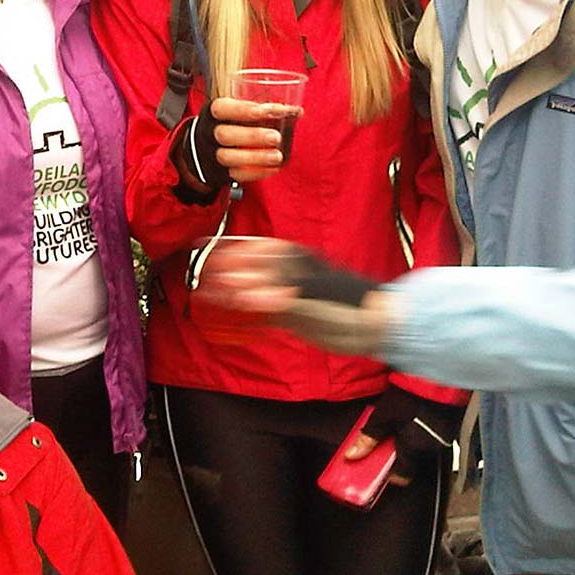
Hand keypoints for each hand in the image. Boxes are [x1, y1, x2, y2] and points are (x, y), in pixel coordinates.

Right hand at [181, 97, 295, 188]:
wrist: (201, 150)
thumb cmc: (227, 125)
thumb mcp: (235, 112)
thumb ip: (261, 111)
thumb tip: (296, 111)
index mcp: (212, 113)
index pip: (222, 108)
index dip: (242, 109)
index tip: (265, 111)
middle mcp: (208, 133)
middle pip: (225, 135)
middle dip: (252, 136)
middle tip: (276, 137)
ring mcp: (211, 154)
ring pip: (229, 157)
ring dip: (255, 157)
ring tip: (277, 156)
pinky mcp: (218, 172)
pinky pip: (235, 175)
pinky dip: (256, 173)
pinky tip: (273, 169)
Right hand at [199, 239, 396, 355]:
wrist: (376, 325)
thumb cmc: (350, 302)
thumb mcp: (311, 293)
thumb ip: (275, 293)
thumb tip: (242, 292)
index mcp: (294, 260)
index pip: (254, 251)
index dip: (230, 251)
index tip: (204, 249)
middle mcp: (288, 275)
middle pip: (248, 271)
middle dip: (224, 273)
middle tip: (199, 278)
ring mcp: (288, 295)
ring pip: (251, 292)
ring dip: (231, 295)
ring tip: (206, 297)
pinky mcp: (291, 316)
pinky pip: (261, 314)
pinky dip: (245, 316)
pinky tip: (230, 319)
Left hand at [344, 385, 463, 485]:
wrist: (436, 376)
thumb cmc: (409, 396)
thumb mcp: (382, 416)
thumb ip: (369, 438)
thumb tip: (352, 456)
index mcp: (414, 449)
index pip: (404, 475)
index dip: (392, 474)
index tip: (383, 469)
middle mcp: (433, 447)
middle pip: (414, 459)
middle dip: (401, 451)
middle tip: (388, 439)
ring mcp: (446, 437)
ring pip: (425, 446)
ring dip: (413, 440)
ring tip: (401, 424)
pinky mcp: (453, 425)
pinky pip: (436, 434)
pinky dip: (425, 430)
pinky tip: (416, 417)